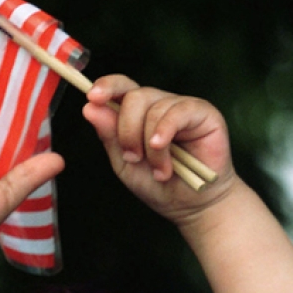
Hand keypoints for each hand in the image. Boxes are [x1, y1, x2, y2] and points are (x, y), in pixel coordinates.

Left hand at [82, 75, 236, 224]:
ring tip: (161, 172)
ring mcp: (181, 107)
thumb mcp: (126, 165)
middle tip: (134, 159)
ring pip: (154, 108)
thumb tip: (90, 107)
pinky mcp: (202, 113)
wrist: (193, 206)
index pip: (121, 87)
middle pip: (134, 97)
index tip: (93, 98)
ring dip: (150, 146)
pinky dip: (164, 132)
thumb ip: (110, 137)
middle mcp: (160, 105)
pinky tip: (161, 148)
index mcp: (139, 114)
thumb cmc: (160, 187)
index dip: (107, 86)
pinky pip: (177, 112)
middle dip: (127, 131)